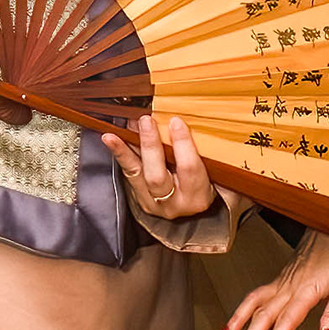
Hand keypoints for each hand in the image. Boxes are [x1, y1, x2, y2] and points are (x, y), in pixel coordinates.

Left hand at [100, 113, 216, 220]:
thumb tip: (188, 119)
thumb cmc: (214, 185)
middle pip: (158, 175)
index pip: (189, 169)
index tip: (176, 121)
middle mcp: (175, 204)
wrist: (199, 210)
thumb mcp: (218, 172)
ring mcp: (155, 203)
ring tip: (118, 131)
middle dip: (151, 146)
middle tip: (146, 120)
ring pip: (139, 175)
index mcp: (199, 197)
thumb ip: (208, 151)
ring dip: (128, 149)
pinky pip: (129, 174)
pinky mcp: (141, 199)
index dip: (183, 144)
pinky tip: (110, 139)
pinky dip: (120, 154)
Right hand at [223, 225, 328, 329]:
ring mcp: (283, 279)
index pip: (289, 317)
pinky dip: (244, 308)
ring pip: (255, 301)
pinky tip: (238, 319)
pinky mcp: (281, 277)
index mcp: (307, 287)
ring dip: (239, 321)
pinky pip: (257, 294)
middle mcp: (290, 284)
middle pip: (265, 313)